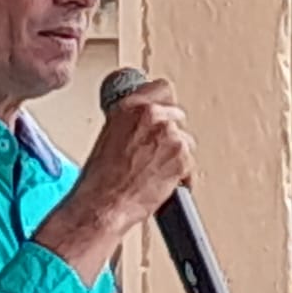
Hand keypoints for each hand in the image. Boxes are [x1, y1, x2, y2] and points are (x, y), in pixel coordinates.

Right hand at [72, 77, 195, 233]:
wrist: (105, 204)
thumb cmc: (101, 179)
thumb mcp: (109, 136)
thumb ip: (131, 122)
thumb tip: (144, 124)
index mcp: (130, 107)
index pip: (161, 88)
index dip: (163, 103)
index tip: (164, 111)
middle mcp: (152, 116)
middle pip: (177, 114)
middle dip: (171, 132)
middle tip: (157, 151)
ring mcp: (169, 135)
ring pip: (186, 140)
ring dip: (176, 154)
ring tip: (156, 170)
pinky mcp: (182, 157)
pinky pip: (190, 163)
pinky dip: (182, 175)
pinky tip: (164, 182)